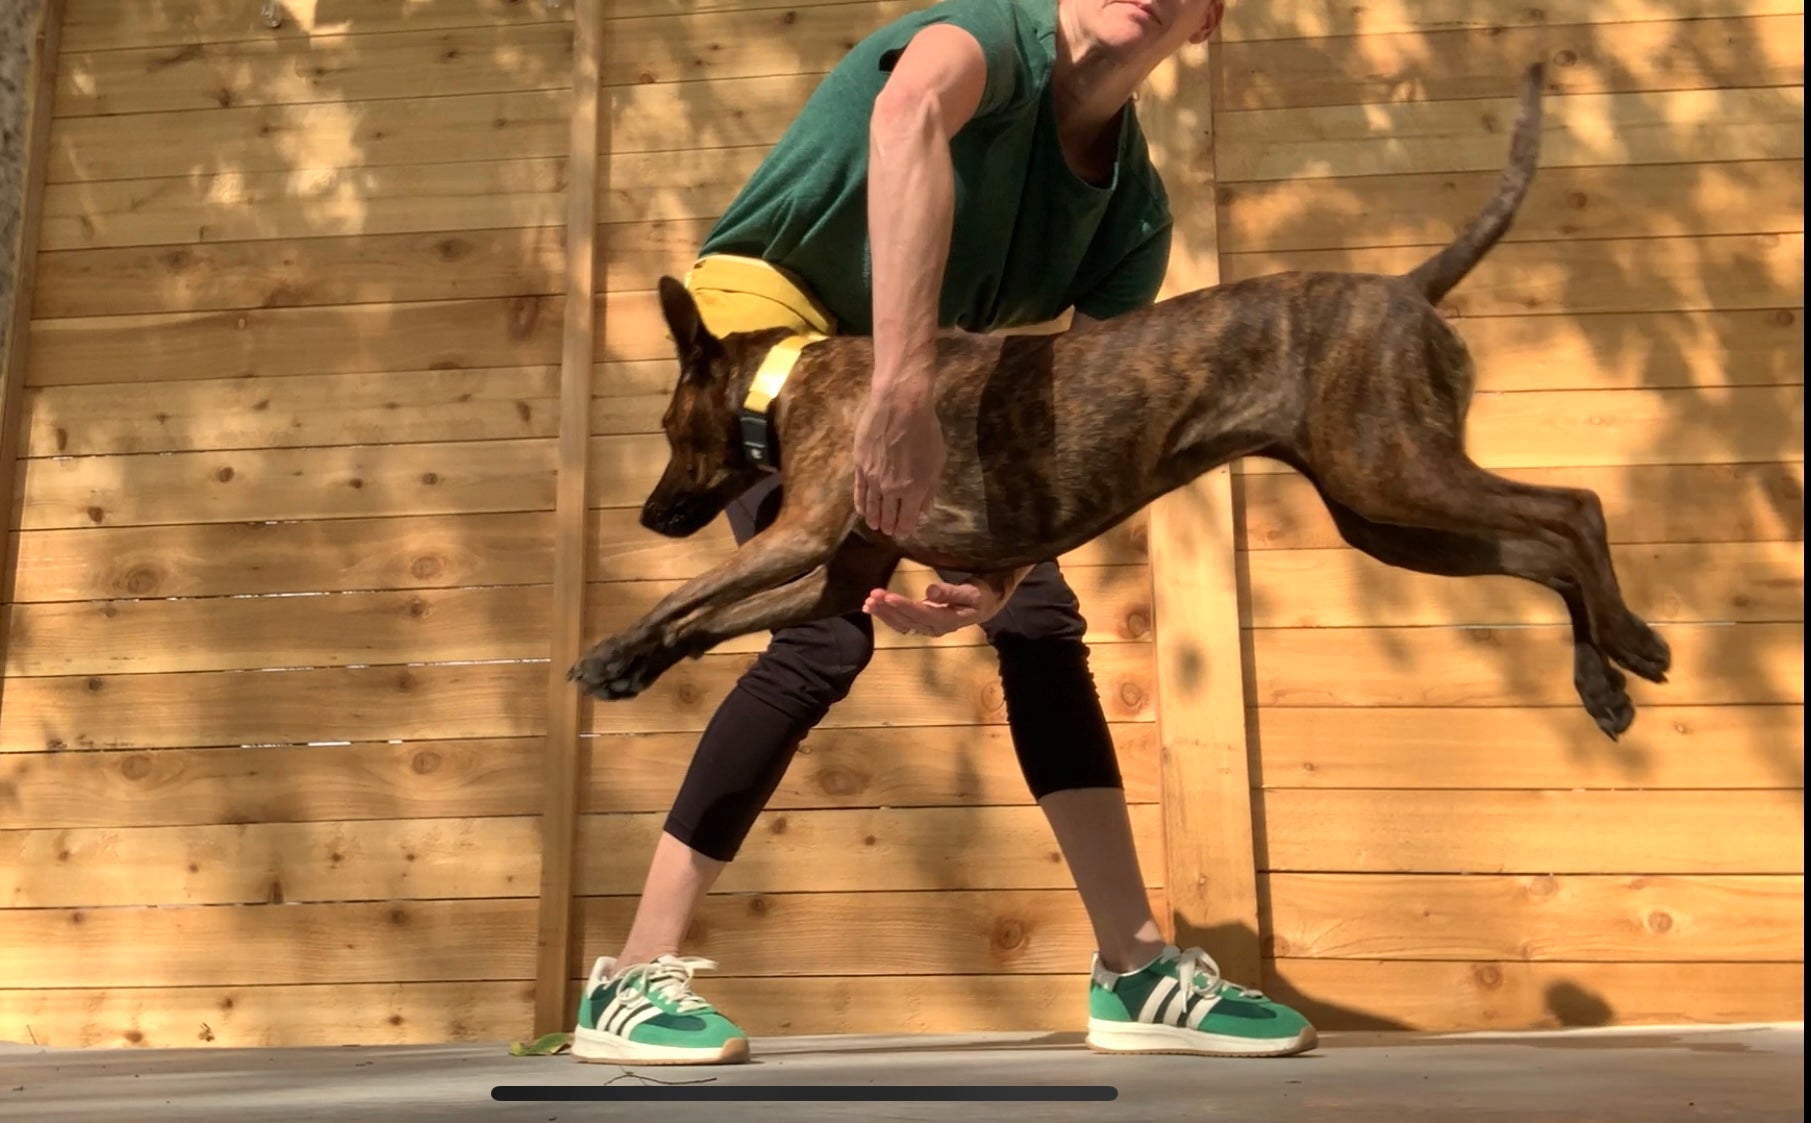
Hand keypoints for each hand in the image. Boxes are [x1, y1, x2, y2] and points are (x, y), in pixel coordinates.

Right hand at [851, 383, 944, 537]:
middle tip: (889, 531)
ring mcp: (873, 479)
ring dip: (874, 519)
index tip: (904, 532)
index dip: (906, 529)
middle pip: (889, 515)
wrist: (900, 406)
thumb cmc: (925, 430)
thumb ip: (930, 489)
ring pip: (872, 506)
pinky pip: (858, 491)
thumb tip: (925, 511)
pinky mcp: (859, 466)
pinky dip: (860, 504)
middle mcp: (892, 489)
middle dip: (890, 526)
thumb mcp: (937, 461)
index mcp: (914, 490)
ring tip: (875, 526)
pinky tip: (862, 511)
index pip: (908, 519)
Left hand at [863, 579, 1003, 636]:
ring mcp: (927, 628)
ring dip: (884, 613)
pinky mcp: (922, 624)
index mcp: (947, 620)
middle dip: (888, 608)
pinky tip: (873, 609)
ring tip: (868, 602)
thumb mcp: (971, 592)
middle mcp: (935, 628)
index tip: (887, 597)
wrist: (986, 605)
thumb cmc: (980, 595)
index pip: (921, 613)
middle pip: (908, 620)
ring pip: (902, 623)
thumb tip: (930, 591)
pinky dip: (886, 616)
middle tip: (872, 595)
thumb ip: (951, 592)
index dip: (904, 606)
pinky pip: (902, 623)